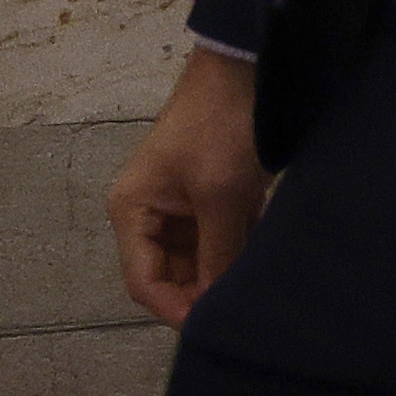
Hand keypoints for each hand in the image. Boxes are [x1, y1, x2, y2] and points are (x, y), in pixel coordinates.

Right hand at [109, 46, 270, 325]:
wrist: (248, 67)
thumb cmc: (223, 128)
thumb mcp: (221, 196)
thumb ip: (217, 253)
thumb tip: (214, 307)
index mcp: (132, 212)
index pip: (143, 282)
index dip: (175, 309)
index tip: (213, 327)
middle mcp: (150, 212)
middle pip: (171, 274)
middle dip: (202, 293)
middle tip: (243, 313)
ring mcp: (182, 203)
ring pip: (199, 258)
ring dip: (224, 273)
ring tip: (256, 293)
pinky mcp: (214, 194)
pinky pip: (221, 237)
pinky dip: (238, 250)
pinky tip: (264, 264)